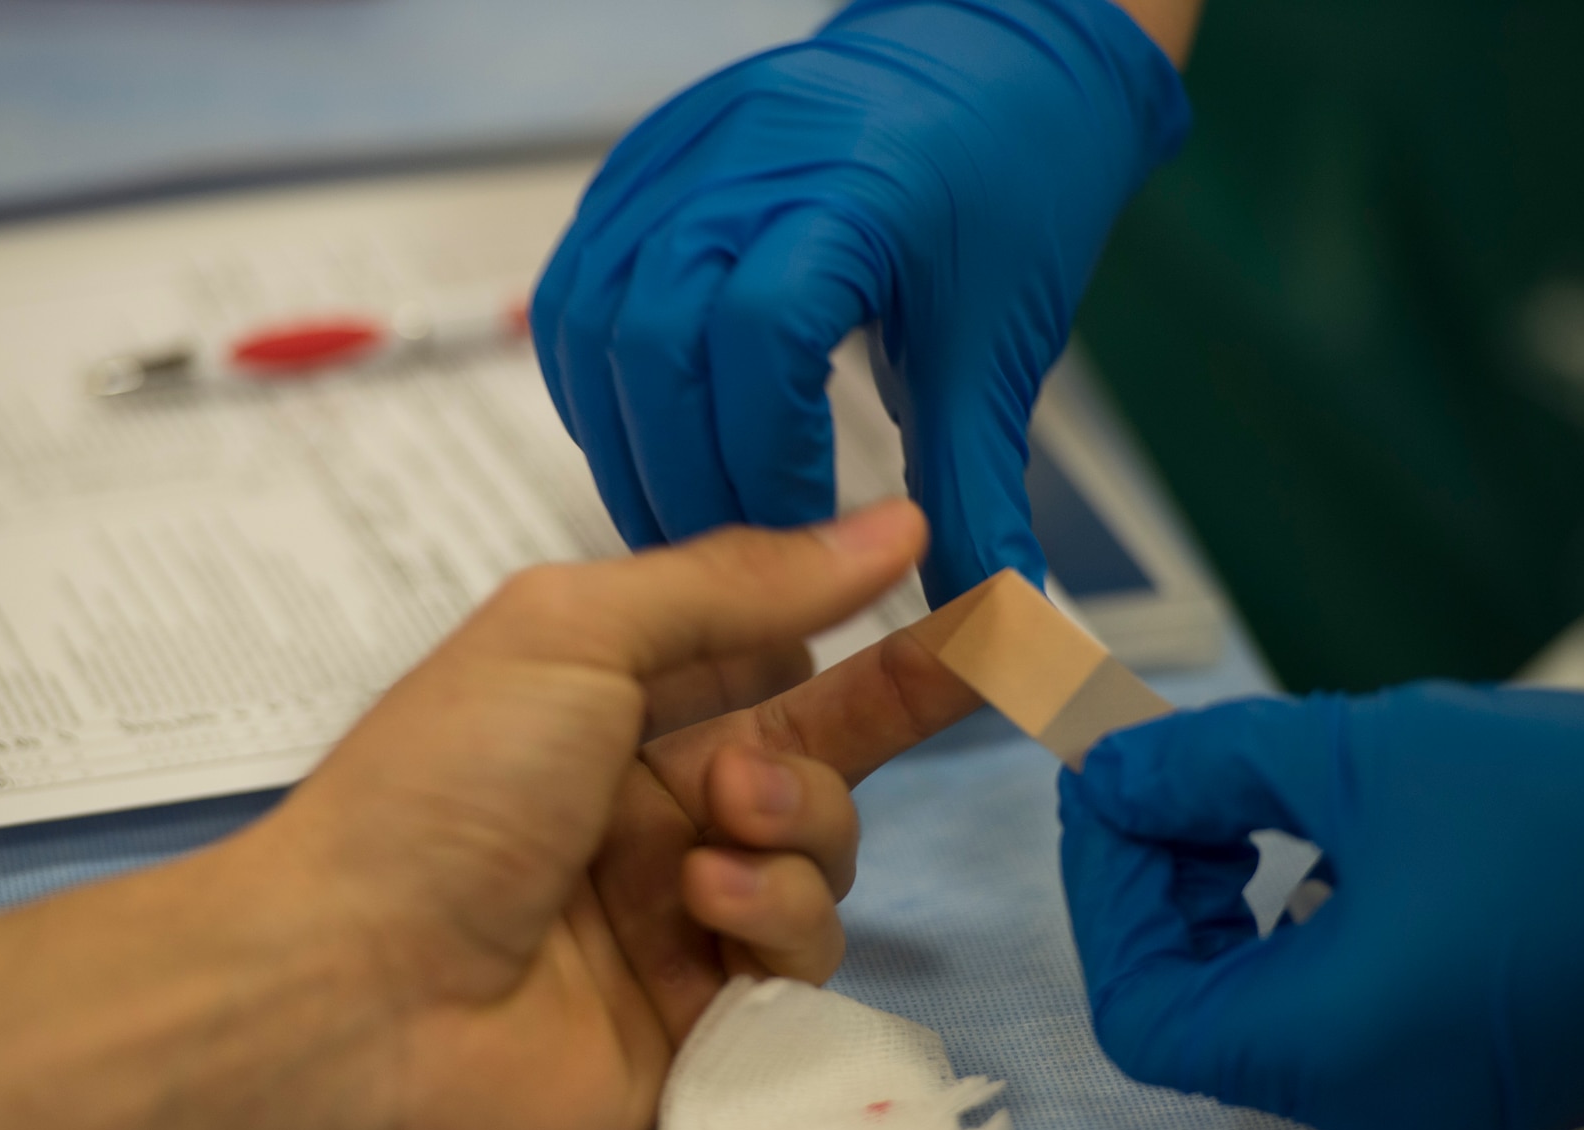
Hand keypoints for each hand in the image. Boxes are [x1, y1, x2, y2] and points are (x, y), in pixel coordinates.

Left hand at [236, 498, 980, 1129]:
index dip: (872, 623)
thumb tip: (890, 523)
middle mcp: (660, 806)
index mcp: (622, 705)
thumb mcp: (575, 635)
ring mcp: (683, 918)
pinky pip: (799, 960)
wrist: (349, 998)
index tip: (974, 593)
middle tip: (978, 658)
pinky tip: (702, 913)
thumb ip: (737, 583)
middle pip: (829, 751)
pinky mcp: (705, 1025)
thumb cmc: (446, 789)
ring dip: (798, 830)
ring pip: (827, 859)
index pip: (779, 652)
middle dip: (900, 704)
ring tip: (713, 837)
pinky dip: (772, 922)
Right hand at [530, 0, 1189, 605]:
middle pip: (655, 338)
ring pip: (591, 317)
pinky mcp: (641, 164)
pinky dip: (593, 380)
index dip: (764, 460)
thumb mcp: (1003, 343)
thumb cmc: (1010, 180)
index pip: (759, 342)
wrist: (994, 58)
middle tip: (724, 560)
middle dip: (681, 471)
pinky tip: (641, 435)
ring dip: (623, 438)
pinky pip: (574, 285)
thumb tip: (989, 617)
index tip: (800, 538)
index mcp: (851, 194)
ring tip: (676, 517)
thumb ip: (978, 487)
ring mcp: (679, 156)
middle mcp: (745, 162)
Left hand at [1058, 683, 1583, 1129]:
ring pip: (1265, 1013)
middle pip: (1194, 1014)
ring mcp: (1433, 1102)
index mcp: (1332, 1049)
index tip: (1115, 789)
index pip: (1138, 1010)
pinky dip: (1297, 928)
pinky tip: (1324, 840)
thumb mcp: (1364, 756)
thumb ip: (1206, 767)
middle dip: (1160, 889)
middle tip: (1172, 782)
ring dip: (1225, 901)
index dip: (1105, 895)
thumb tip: (1103, 774)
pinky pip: (1341, 1015)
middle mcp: (1373, 1106)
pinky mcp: (1478, 1073)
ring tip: (1247, 799)